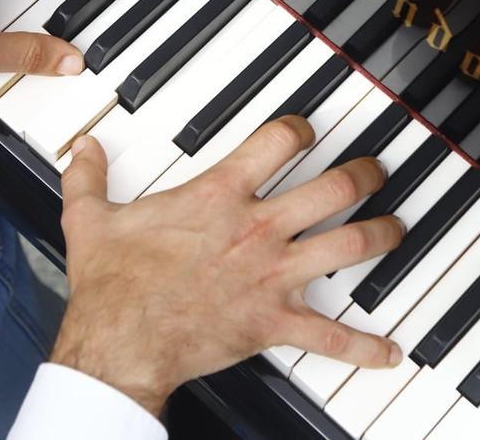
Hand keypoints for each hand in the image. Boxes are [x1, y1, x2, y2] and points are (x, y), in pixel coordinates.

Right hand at [51, 116, 405, 415]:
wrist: (120, 342)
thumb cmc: (113, 285)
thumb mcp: (90, 219)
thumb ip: (89, 177)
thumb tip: (84, 150)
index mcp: (218, 197)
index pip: (276, 143)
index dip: (299, 129)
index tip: (306, 130)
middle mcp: (256, 230)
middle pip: (332, 190)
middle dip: (362, 176)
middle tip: (375, 171)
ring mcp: (272, 276)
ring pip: (348, 248)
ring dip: (381, 236)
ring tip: (395, 229)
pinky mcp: (274, 323)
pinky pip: (332, 337)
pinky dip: (365, 346)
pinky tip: (390, 350)